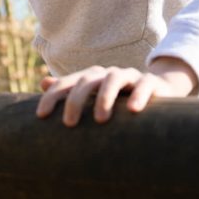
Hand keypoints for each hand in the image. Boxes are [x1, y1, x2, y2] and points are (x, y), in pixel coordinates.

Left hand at [35, 57, 198, 126]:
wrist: (157, 91)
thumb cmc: (119, 100)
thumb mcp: (93, 98)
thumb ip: (70, 92)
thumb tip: (43, 82)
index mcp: (90, 79)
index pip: (66, 83)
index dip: (52, 96)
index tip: (41, 116)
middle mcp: (106, 74)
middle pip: (86, 80)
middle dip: (75, 100)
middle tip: (69, 124)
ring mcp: (129, 76)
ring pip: (113, 79)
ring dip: (104, 97)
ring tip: (100, 119)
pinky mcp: (150, 82)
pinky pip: (144, 84)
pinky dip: (139, 95)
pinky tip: (134, 110)